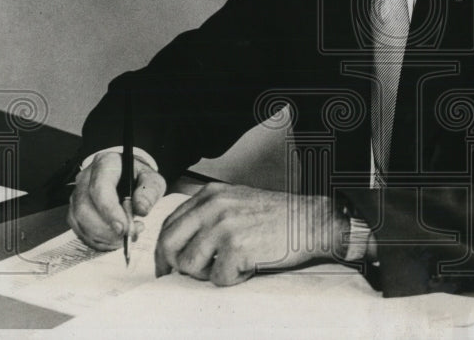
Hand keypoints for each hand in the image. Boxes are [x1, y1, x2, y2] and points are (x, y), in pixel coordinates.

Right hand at [68, 150, 165, 249]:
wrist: (129, 179)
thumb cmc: (140, 178)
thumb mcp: (153, 180)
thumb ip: (150, 192)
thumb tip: (140, 209)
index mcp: (106, 164)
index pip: (100, 188)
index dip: (110, 211)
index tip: (123, 228)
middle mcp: (86, 177)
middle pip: (84, 207)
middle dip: (106, 228)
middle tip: (128, 235)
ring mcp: (77, 194)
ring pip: (79, 221)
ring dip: (102, 236)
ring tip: (125, 236)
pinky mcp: (74, 211)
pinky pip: (80, 230)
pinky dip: (97, 241)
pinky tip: (114, 239)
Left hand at [154, 183, 346, 285]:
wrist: (309, 222)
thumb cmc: (277, 215)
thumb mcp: (236, 201)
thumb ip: (208, 213)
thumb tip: (182, 242)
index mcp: (211, 195)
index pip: (170, 223)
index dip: (164, 249)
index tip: (166, 265)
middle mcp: (213, 208)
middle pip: (169, 244)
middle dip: (174, 265)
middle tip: (188, 275)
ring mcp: (224, 228)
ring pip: (189, 266)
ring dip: (207, 273)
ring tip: (231, 265)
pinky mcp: (236, 249)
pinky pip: (218, 278)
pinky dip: (233, 279)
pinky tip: (248, 266)